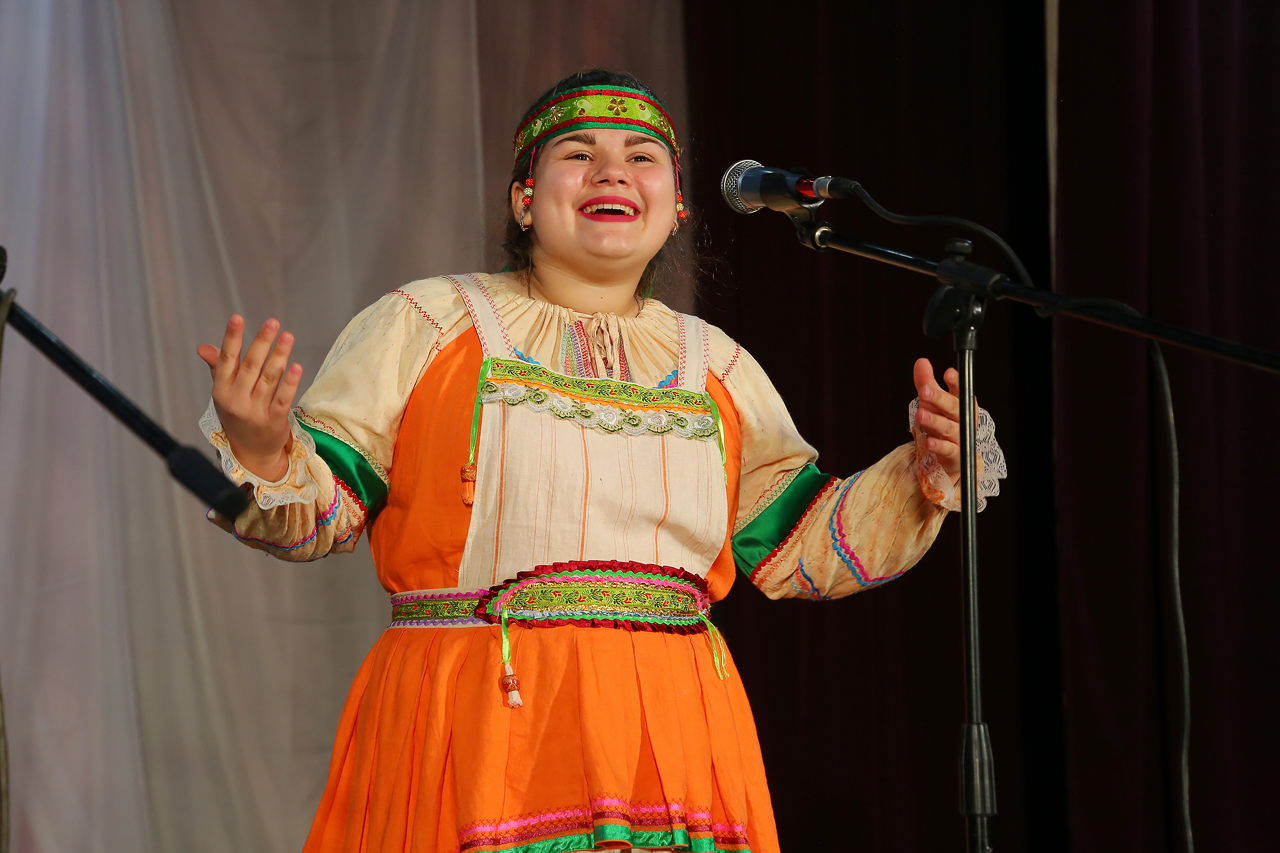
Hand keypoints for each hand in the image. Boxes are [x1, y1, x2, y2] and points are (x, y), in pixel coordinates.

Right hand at [197, 315, 302, 480]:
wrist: (251, 452)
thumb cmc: (237, 414)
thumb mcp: (224, 393)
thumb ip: (219, 368)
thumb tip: (204, 347)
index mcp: (222, 389)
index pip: (227, 359)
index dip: (232, 338)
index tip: (237, 317)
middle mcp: (236, 399)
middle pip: (251, 366)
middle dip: (262, 342)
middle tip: (272, 322)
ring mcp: (255, 411)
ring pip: (269, 379)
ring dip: (279, 356)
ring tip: (287, 337)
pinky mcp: (274, 421)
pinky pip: (283, 398)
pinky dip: (290, 382)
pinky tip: (297, 366)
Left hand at [912, 357, 965, 483]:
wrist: (953, 454)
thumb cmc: (943, 421)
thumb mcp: (933, 402)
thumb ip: (927, 382)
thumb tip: (921, 361)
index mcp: (961, 403)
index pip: (960, 390)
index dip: (955, 382)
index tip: (948, 373)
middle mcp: (963, 419)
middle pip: (953, 407)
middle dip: (939, 398)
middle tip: (924, 391)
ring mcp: (960, 437)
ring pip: (949, 427)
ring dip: (935, 421)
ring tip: (920, 414)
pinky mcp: (954, 454)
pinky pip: (948, 450)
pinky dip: (939, 446)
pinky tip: (928, 442)